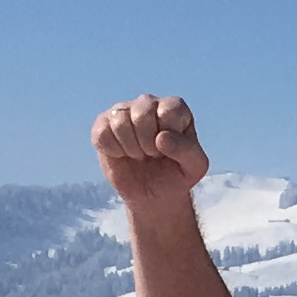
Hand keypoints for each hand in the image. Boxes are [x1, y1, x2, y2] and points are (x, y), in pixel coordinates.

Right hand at [93, 94, 212, 208]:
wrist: (153, 194)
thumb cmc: (177, 174)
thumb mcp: (194, 167)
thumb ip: (187, 150)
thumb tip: (161, 137)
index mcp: (174, 108)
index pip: (169, 111)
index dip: (168, 137)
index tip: (170, 150)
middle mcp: (148, 103)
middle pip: (142, 113)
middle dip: (148, 143)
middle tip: (152, 155)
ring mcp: (123, 111)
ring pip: (120, 120)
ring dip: (131, 148)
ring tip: (138, 155)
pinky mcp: (102, 124)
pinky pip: (101, 133)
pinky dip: (112, 150)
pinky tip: (121, 155)